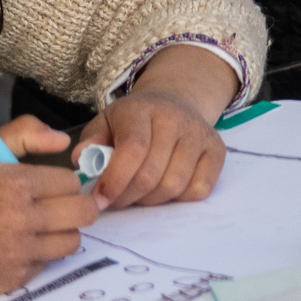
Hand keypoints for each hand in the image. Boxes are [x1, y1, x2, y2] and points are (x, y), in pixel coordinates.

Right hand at [0, 118, 94, 297]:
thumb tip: (64, 142)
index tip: (44, 185)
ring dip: (59, 233)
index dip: (60, 182)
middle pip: (83, 213)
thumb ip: (24, 133)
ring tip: (35, 227)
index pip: (71, 182)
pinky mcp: (8, 281)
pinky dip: (35, 257)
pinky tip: (11, 248)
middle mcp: (20, 221)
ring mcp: (15, 254)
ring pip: (71, 242)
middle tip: (53, 206)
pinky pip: (44, 266)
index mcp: (15, 185)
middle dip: (73, 206)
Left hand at [77, 45, 235, 210]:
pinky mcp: (217, 149)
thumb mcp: (106, 122)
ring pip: (174, 185)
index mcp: (142, 109)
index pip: (133, 149)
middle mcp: (175, 118)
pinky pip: (199, 189)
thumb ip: (91, 141)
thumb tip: (82, 159)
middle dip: (127, 197)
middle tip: (116, 200)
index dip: (115, 180)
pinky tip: (165, 188)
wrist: (176, 101)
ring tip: (139, 194)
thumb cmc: (133, 121)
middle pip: (151, 174)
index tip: (99, 200)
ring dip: (151, 200)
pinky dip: (179, 198)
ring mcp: (200, 133)